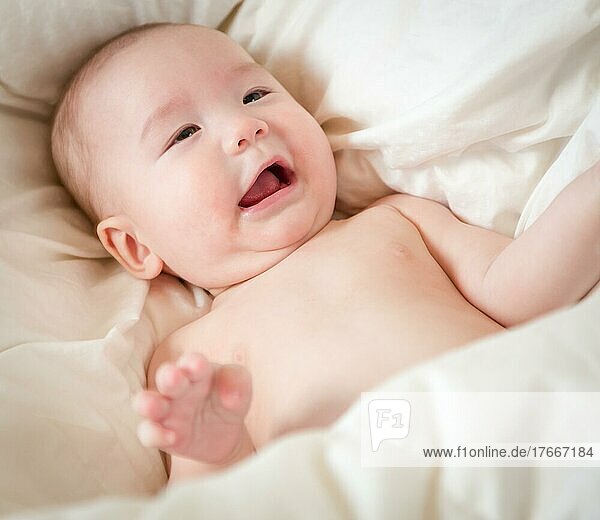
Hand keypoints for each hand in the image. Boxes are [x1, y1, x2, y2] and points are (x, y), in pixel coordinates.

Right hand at [132, 352, 252, 464]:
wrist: (225, 434)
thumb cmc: (229, 398)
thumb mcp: (240, 388)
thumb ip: (237, 383)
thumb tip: (230, 396)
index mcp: (197, 370)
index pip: (192, 361)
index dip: (193, 362)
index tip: (198, 365)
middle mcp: (177, 387)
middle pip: (165, 376)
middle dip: (168, 376)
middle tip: (174, 378)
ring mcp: (166, 409)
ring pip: (145, 402)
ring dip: (147, 403)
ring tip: (157, 407)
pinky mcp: (160, 432)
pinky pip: (147, 433)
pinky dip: (154, 434)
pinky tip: (171, 437)